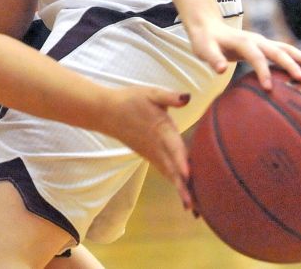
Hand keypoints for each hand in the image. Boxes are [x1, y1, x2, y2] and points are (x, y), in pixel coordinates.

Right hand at [105, 86, 192, 208]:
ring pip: (169, 173)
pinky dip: (174, 184)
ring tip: (192, 208)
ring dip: (180, 189)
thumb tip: (187, 97)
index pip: (173, 148)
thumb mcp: (150, 93)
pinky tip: (184, 195)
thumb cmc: (130, 100)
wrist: (106, 111)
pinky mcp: (149, 156)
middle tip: (194, 207)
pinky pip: (165, 172)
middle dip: (183, 186)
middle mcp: (157, 146)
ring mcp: (152, 153)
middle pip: (172, 168)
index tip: (188, 176)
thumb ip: (169, 96)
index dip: (181, 161)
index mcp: (161, 130)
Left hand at [187, 15, 300, 90]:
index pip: (256, 57)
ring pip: (285, 48)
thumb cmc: (205, 40)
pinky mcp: (264, 46)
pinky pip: (283, 51)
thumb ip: (213, 59)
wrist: (207, 25)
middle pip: (277, 50)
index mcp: (242, 41)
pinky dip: (296, 58)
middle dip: (290, 64)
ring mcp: (261, 41)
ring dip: (300, 58)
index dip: (263, 72)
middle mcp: (255, 39)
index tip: (269, 88)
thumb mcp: (203, 49)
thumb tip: (222, 70)